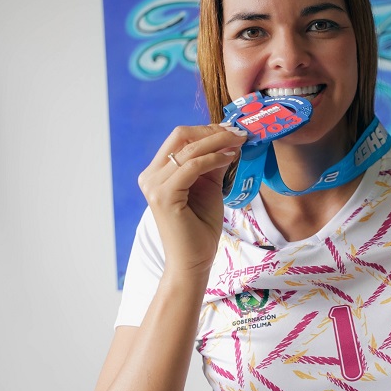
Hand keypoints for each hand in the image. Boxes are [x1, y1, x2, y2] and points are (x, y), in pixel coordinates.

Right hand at [138, 125, 246, 276]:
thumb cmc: (200, 228)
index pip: (180, 138)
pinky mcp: (163, 195)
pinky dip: (214, 158)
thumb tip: (229, 140)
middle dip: (213, 131)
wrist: (193, 261)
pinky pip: (192, 166)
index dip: (208, 129)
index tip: (234, 130)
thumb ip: (213, 163)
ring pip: (189, 149)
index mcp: (157, 172)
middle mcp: (150, 176)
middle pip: (180, 135)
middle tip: (238, 132)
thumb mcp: (209, 187)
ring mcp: (153, 185)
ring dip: (218, 142)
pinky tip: (230, 157)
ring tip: (240, 142)